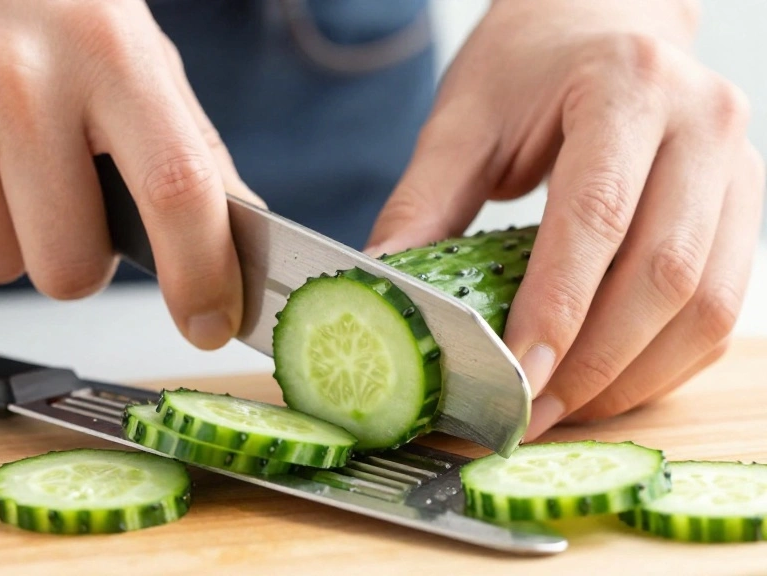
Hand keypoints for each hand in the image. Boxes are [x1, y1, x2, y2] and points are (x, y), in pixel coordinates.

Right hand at [0, 0, 259, 349]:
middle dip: (77, 258)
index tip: (211, 323)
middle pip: (72, 269)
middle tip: (63, 197)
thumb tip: (234, 230)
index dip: (202, 275)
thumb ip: (180, 134)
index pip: (176, 191)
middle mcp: (20, 86)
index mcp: (106, 51)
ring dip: (6, 228)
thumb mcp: (117, 36)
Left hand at [366, 0, 764, 439]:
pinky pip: (723, 305)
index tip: (518, 377)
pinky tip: (611, 381)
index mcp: (624, 87)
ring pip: (708, 302)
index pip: (596, 218)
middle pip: (665, 272)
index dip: (558, 310)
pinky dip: (668, 358)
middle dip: (596, 362)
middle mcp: (701, 122)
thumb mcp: (462, 119)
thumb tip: (384, 284)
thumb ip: (423, 201)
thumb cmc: (526, 65)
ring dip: (636, 373)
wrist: (596, 17)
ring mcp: (739, 165)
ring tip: (566, 406)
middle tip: (533, 410)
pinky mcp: (745, 204)